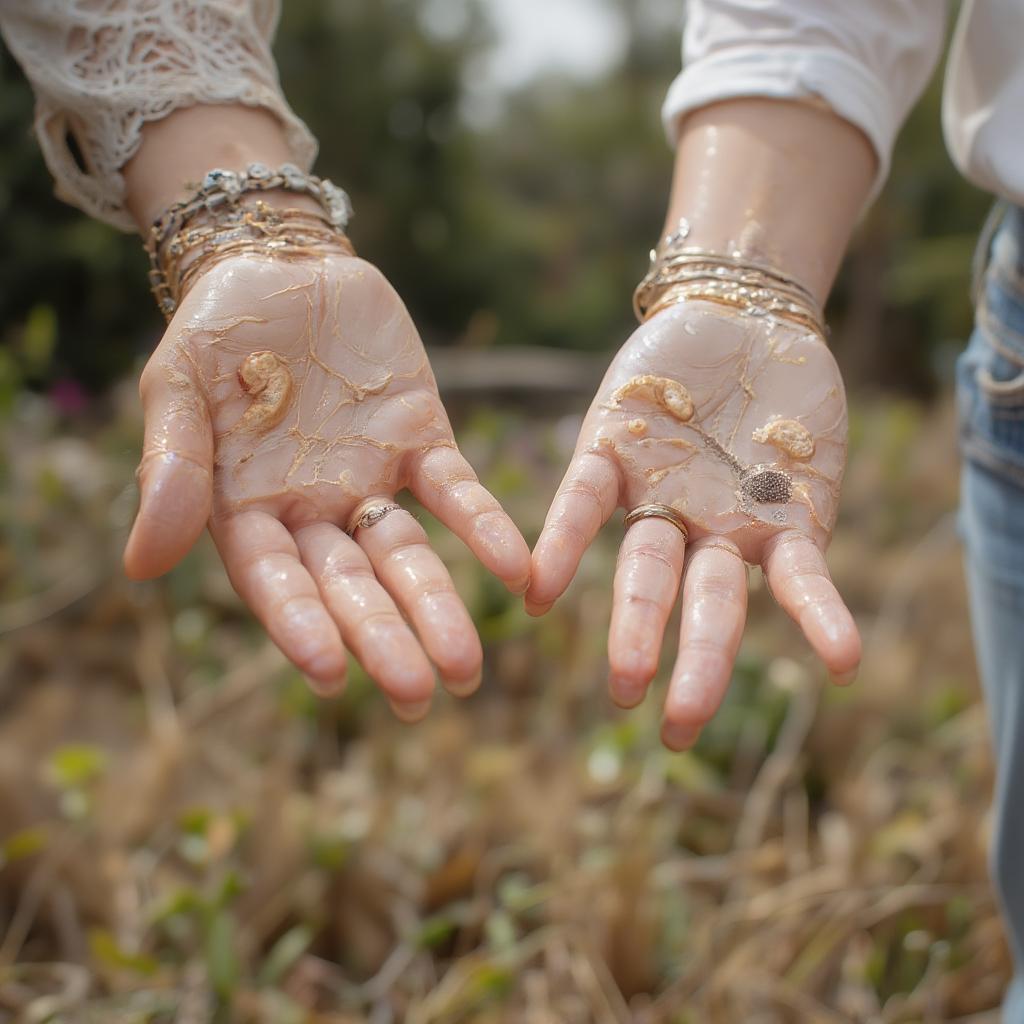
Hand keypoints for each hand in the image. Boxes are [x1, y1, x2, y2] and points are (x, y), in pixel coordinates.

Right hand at [123, 252, 530, 716]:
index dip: (300, 623)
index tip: (328, 673)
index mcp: (248, 510)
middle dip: (384, 636)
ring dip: (437, 605)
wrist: (281, 266)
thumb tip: (142, 567)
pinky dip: (484, 527)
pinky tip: (516, 569)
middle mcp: (316, 510)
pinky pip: (455, 491)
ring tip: (468, 667)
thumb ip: (170, 471)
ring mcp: (372, 479)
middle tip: (419, 697)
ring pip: (407, 553)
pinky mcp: (423, 440)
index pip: (276, 580)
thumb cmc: (213, 335)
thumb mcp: (176, 390)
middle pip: (352, 584)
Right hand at [527, 301, 860, 748]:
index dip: (562, 552)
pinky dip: (822, 618)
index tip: (535, 600)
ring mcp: (732, 522)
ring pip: (715, 597)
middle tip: (624, 697)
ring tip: (688, 716)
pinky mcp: (794, 520)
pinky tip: (843, 665)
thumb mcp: (636, 388)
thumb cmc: (677, 355)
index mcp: (625, 483)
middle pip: (653, 582)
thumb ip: (615, 435)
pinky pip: (805, 577)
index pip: (584, 518)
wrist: (757, 320)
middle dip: (639, 637)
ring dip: (706, 655)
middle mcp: (674, 514)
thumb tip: (575, 486)